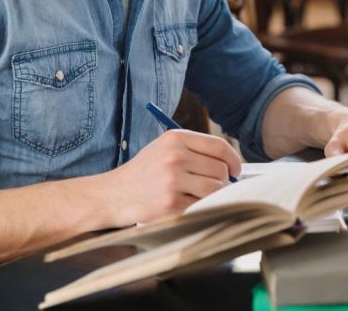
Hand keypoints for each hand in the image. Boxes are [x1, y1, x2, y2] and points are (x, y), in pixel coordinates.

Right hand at [103, 130, 242, 225]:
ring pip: (215, 189)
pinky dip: (198, 207)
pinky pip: (201, 205)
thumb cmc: (144, 173)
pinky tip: (184, 204)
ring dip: (212, 195)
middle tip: (213, 186)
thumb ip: (195, 151)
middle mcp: (175, 157)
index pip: (219, 146)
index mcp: (176, 138)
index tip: (235, 170)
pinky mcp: (170, 204)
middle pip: (221, 170)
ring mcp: (173, 181)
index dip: (233, 160)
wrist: (112, 195)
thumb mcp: (164, 149)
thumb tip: (230, 164)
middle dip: (222, 181)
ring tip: (196, 195)